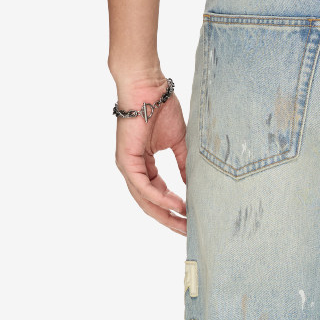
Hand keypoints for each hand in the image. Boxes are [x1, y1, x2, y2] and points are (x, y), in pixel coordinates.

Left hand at [114, 75, 187, 234]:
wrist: (148, 87)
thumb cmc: (161, 107)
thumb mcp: (178, 142)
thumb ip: (182, 164)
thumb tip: (192, 184)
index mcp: (143, 165)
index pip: (157, 195)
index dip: (173, 209)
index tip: (191, 219)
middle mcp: (133, 169)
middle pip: (150, 203)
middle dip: (170, 219)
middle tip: (188, 232)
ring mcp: (128, 166)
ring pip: (144, 199)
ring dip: (165, 213)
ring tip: (184, 223)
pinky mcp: (127, 160)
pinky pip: (143, 186)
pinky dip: (159, 196)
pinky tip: (174, 203)